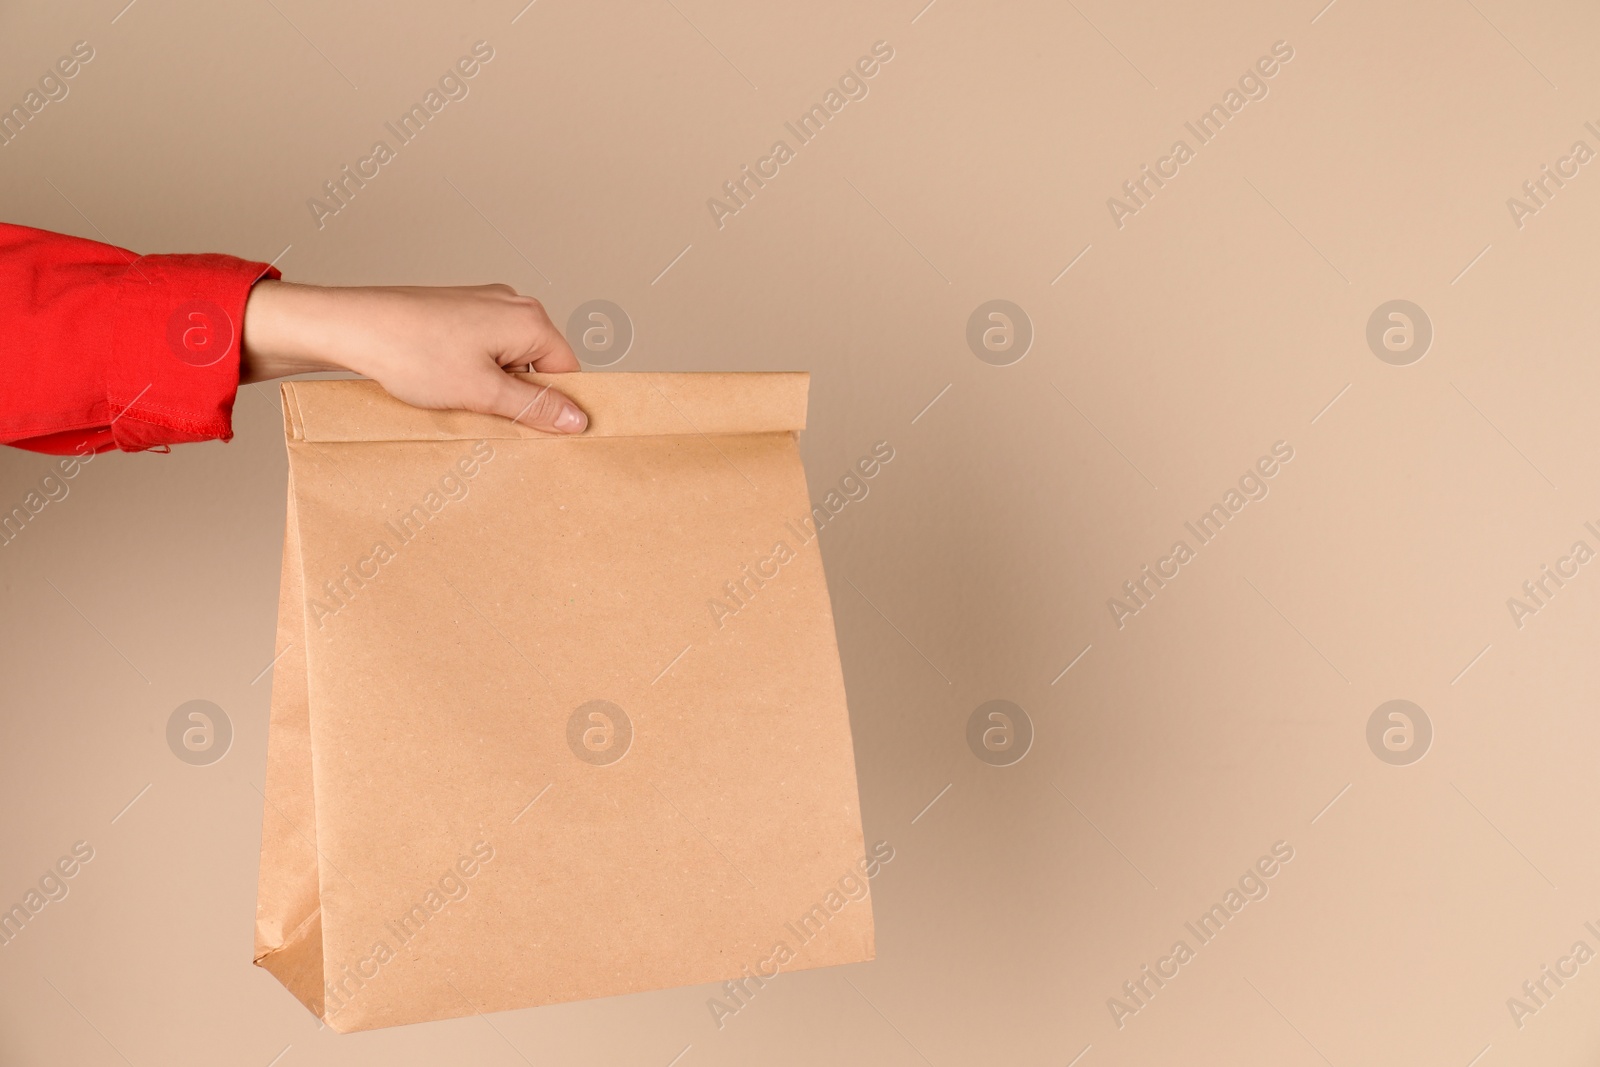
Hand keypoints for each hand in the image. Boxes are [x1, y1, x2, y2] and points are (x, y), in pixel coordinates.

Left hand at [240, 281, 586, 433]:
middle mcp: (511, 303)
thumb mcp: (484, 392)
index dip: (555, 404)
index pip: (568, 370)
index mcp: (529, 318)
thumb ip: (535, 407)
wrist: (352, 326)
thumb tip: (577, 419)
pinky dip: (472, 370)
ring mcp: (482, 303)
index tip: (538, 429)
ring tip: (460, 395)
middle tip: (489, 413)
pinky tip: (446, 383)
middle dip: (519, 394)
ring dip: (492, 384)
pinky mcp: (457, 310)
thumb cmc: (412, 351)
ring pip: (509, 357)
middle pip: (539, 363)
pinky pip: (483, 348)